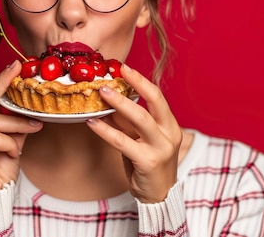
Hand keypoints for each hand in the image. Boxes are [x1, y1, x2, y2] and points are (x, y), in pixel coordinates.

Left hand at [86, 64, 181, 202]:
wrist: (158, 196)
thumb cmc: (148, 164)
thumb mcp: (141, 139)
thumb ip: (128, 121)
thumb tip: (108, 100)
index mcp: (170, 125)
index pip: (158, 97)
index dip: (141, 81)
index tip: (124, 68)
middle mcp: (170, 134)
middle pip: (155, 102)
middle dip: (136, 84)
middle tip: (116, 72)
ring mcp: (161, 148)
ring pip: (141, 119)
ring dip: (120, 103)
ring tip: (102, 92)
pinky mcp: (148, 162)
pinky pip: (123, 142)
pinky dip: (106, 131)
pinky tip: (92, 122)